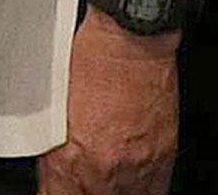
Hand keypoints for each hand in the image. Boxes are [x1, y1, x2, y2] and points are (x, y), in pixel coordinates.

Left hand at [38, 13, 178, 194]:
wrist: (130, 39)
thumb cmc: (88, 60)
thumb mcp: (53, 103)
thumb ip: (54, 141)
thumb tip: (54, 163)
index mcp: (72, 155)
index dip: (55, 192)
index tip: (55, 188)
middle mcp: (106, 167)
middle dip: (81, 191)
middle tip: (76, 183)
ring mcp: (138, 165)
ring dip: (107, 191)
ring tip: (102, 182)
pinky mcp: (164, 156)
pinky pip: (153, 189)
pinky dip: (137, 188)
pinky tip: (131, 185)